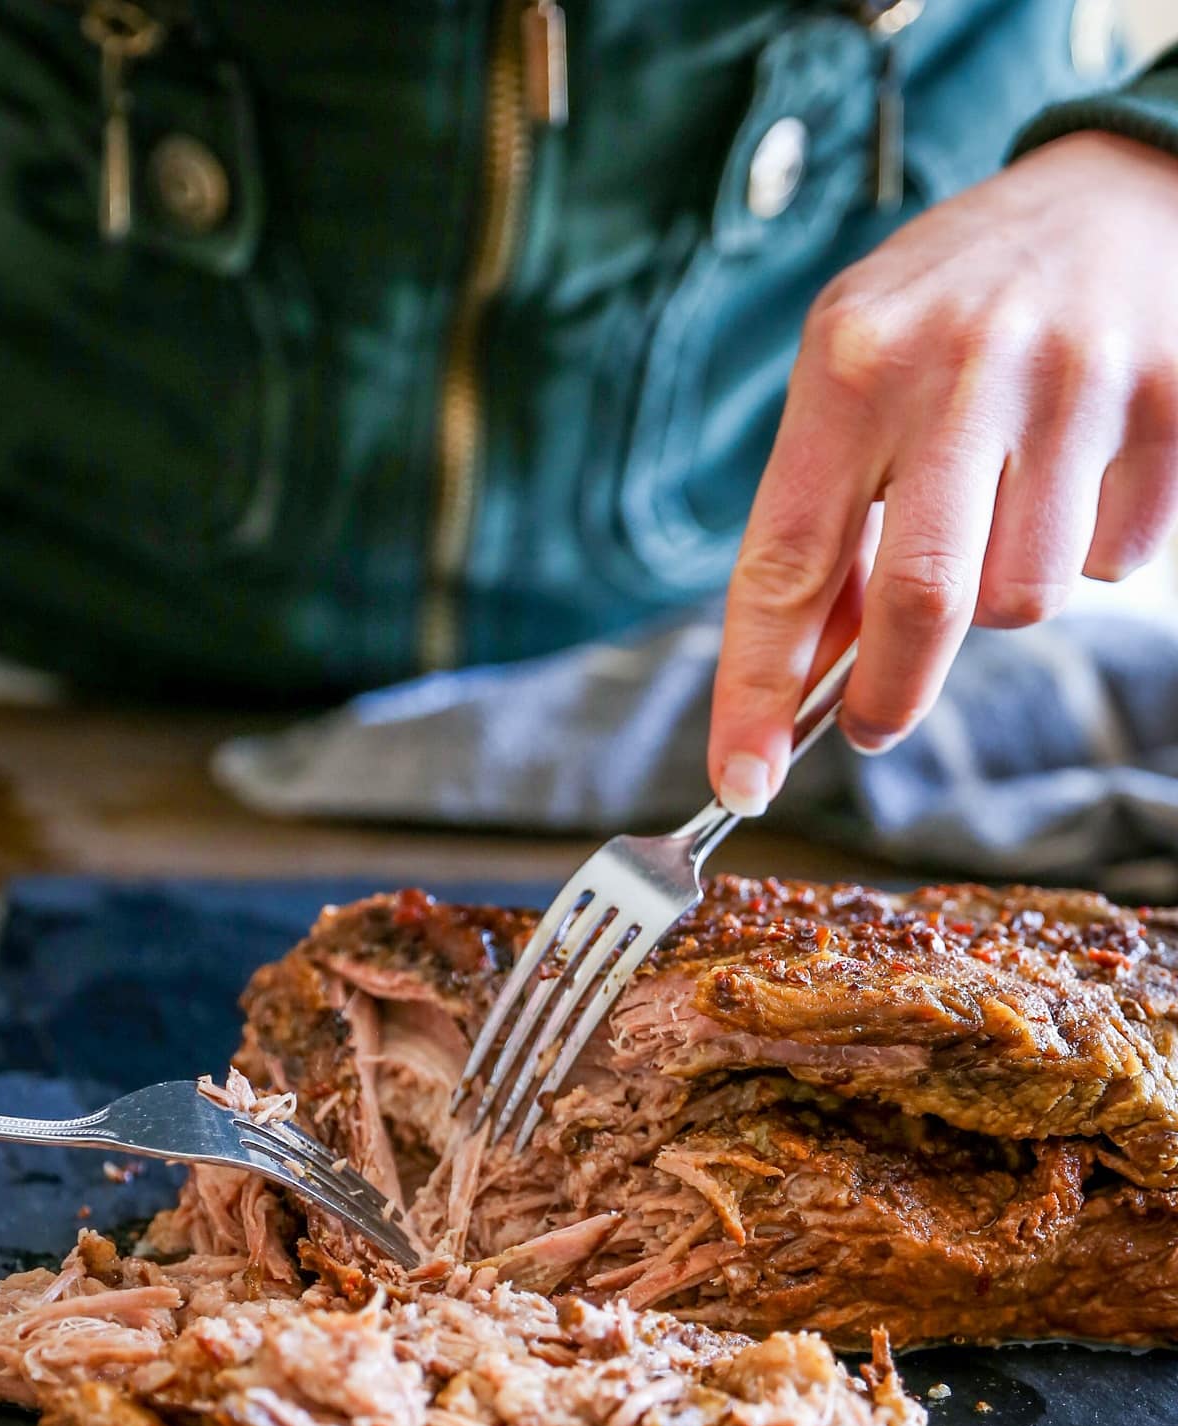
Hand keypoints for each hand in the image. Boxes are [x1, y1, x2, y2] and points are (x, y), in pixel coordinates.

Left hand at [709, 131, 1177, 814]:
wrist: (1114, 195)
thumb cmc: (955, 307)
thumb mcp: (857, 373)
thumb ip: (827, 512)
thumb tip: (809, 670)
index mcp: (854, 364)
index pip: (786, 562)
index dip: (756, 689)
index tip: (740, 779)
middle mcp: (961, 370)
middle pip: (924, 603)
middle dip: (890, 696)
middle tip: (871, 723)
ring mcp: (1074, 387)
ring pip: (1026, 598)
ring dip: (1002, 593)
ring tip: (1004, 507)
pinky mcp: (1168, 409)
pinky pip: (1114, 562)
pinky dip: (1086, 550)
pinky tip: (1078, 473)